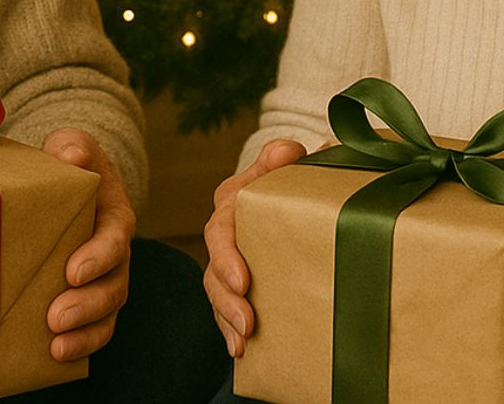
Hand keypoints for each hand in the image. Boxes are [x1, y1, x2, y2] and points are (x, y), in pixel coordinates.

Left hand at [43, 129, 135, 361]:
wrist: (65, 185)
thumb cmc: (68, 164)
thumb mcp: (71, 146)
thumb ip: (74, 147)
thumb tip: (71, 155)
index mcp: (115, 216)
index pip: (116, 238)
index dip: (98, 257)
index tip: (73, 271)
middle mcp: (116, 254)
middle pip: (114, 284)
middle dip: (88, 304)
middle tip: (56, 317)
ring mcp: (104, 280)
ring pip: (107, 312)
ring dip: (86, 333)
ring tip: (57, 347)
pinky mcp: (87, 299)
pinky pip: (93, 328)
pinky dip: (81, 345)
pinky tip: (54, 357)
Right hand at [202, 139, 307, 357]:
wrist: (288, 192)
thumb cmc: (287, 176)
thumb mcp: (284, 163)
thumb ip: (283, 157)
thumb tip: (288, 151)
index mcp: (232, 200)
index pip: (221, 227)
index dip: (227, 256)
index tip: (242, 280)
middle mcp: (224, 232)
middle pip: (215, 266)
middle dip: (227, 297)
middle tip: (247, 321)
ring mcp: (227, 260)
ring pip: (217, 291)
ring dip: (227, 318)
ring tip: (244, 341)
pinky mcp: (235, 282)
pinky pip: (225, 307)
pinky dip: (229, 329)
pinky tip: (241, 351)